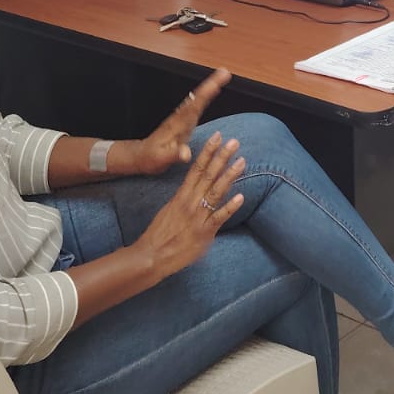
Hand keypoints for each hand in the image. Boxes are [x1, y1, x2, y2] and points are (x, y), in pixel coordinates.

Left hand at [131, 68, 230, 174]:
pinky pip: (197, 105)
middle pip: (197, 98)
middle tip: (224, 72)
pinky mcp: (184, 121)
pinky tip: (212, 91)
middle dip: (210, 84)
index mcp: (177, 125)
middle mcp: (180, 118)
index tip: (216, 84)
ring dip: (209, 87)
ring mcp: (182, 118)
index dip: (205, 95)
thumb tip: (186, 153)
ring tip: (222, 76)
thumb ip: (174, 155)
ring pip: (197, 99)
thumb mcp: (161, 159)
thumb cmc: (151, 158)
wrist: (142, 155)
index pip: (193, 107)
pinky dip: (205, 96)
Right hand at [133, 131, 248, 281]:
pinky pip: (218, 218)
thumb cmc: (161, 234)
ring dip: (229, 176)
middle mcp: (190, 202)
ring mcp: (197, 217)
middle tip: (234, 142)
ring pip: (215, 192)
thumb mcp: (170, 210)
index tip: (217, 137)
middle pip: (208, 175)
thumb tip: (196, 190)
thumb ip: (185, 199)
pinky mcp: (203, 232)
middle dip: (221, 157)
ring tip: (242, 162)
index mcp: (182, 196)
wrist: (151, 255)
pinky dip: (229, 207)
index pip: (196, 168)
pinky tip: (241, 197)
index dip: (208, 152)